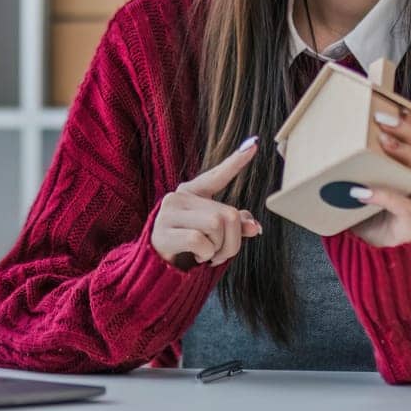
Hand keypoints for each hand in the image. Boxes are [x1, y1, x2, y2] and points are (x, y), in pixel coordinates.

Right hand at [152, 137, 262, 269]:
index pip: (216, 176)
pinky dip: (205, 254)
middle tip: (221, 254)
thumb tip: (255, 227)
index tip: (254, 144)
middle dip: (232, 242)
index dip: (236, 161)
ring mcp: (169, 214)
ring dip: (219, 249)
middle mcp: (179, 197)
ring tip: (208, 255)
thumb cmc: (187, 246)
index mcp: (192, 192)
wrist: (156, 266)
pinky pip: (200, 241)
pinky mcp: (162, 233)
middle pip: (227, 214)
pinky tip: (196, 256)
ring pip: (216, 225)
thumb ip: (233, 226)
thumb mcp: (213, 233)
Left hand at [347, 111, 410, 248]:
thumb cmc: (361, 212)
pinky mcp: (408, 225)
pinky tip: (362, 191)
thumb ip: (339, 161)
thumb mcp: (354, 180)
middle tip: (383, 119)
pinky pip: (404, 207)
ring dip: (407, 154)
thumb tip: (293, 144)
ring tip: (383, 141)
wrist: (371, 254)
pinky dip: (384, 196)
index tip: (402, 107)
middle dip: (410, 131)